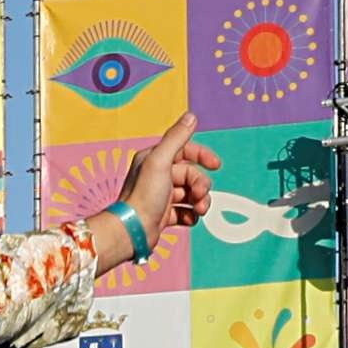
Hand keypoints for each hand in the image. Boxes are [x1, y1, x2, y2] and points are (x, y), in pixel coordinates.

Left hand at [105, 119, 215, 256]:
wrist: (132, 232)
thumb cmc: (144, 196)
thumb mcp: (160, 161)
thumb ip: (177, 138)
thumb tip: (191, 116)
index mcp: (154, 159)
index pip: (184, 150)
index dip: (202, 155)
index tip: (216, 165)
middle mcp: (157, 175)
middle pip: (191, 175)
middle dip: (201, 186)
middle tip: (200, 196)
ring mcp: (161, 196)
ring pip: (191, 194)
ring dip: (200, 201)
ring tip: (199, 210)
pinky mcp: (164, 215)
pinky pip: (186, 211)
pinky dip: (191, 215)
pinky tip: (188, 219)